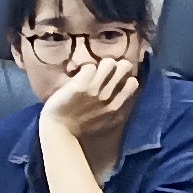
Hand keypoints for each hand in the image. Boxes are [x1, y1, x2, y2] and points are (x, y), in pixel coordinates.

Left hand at [43, 52, 137, 166]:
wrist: (58, 129)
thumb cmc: (79, 125)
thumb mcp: (104, 120)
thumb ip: (113, 106)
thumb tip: (123, 91)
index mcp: (115, 107)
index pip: (133, 83)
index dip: (125, 77)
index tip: (116, 79)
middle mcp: (108, 97)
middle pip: (124, 67)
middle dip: (116, 65)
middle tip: (106, 70)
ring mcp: (94, 91)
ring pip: (108, 62)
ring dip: (101, 64)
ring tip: (93, 71)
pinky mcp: (80, 86)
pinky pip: (89, 66)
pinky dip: (85, 69)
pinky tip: (79, 76)